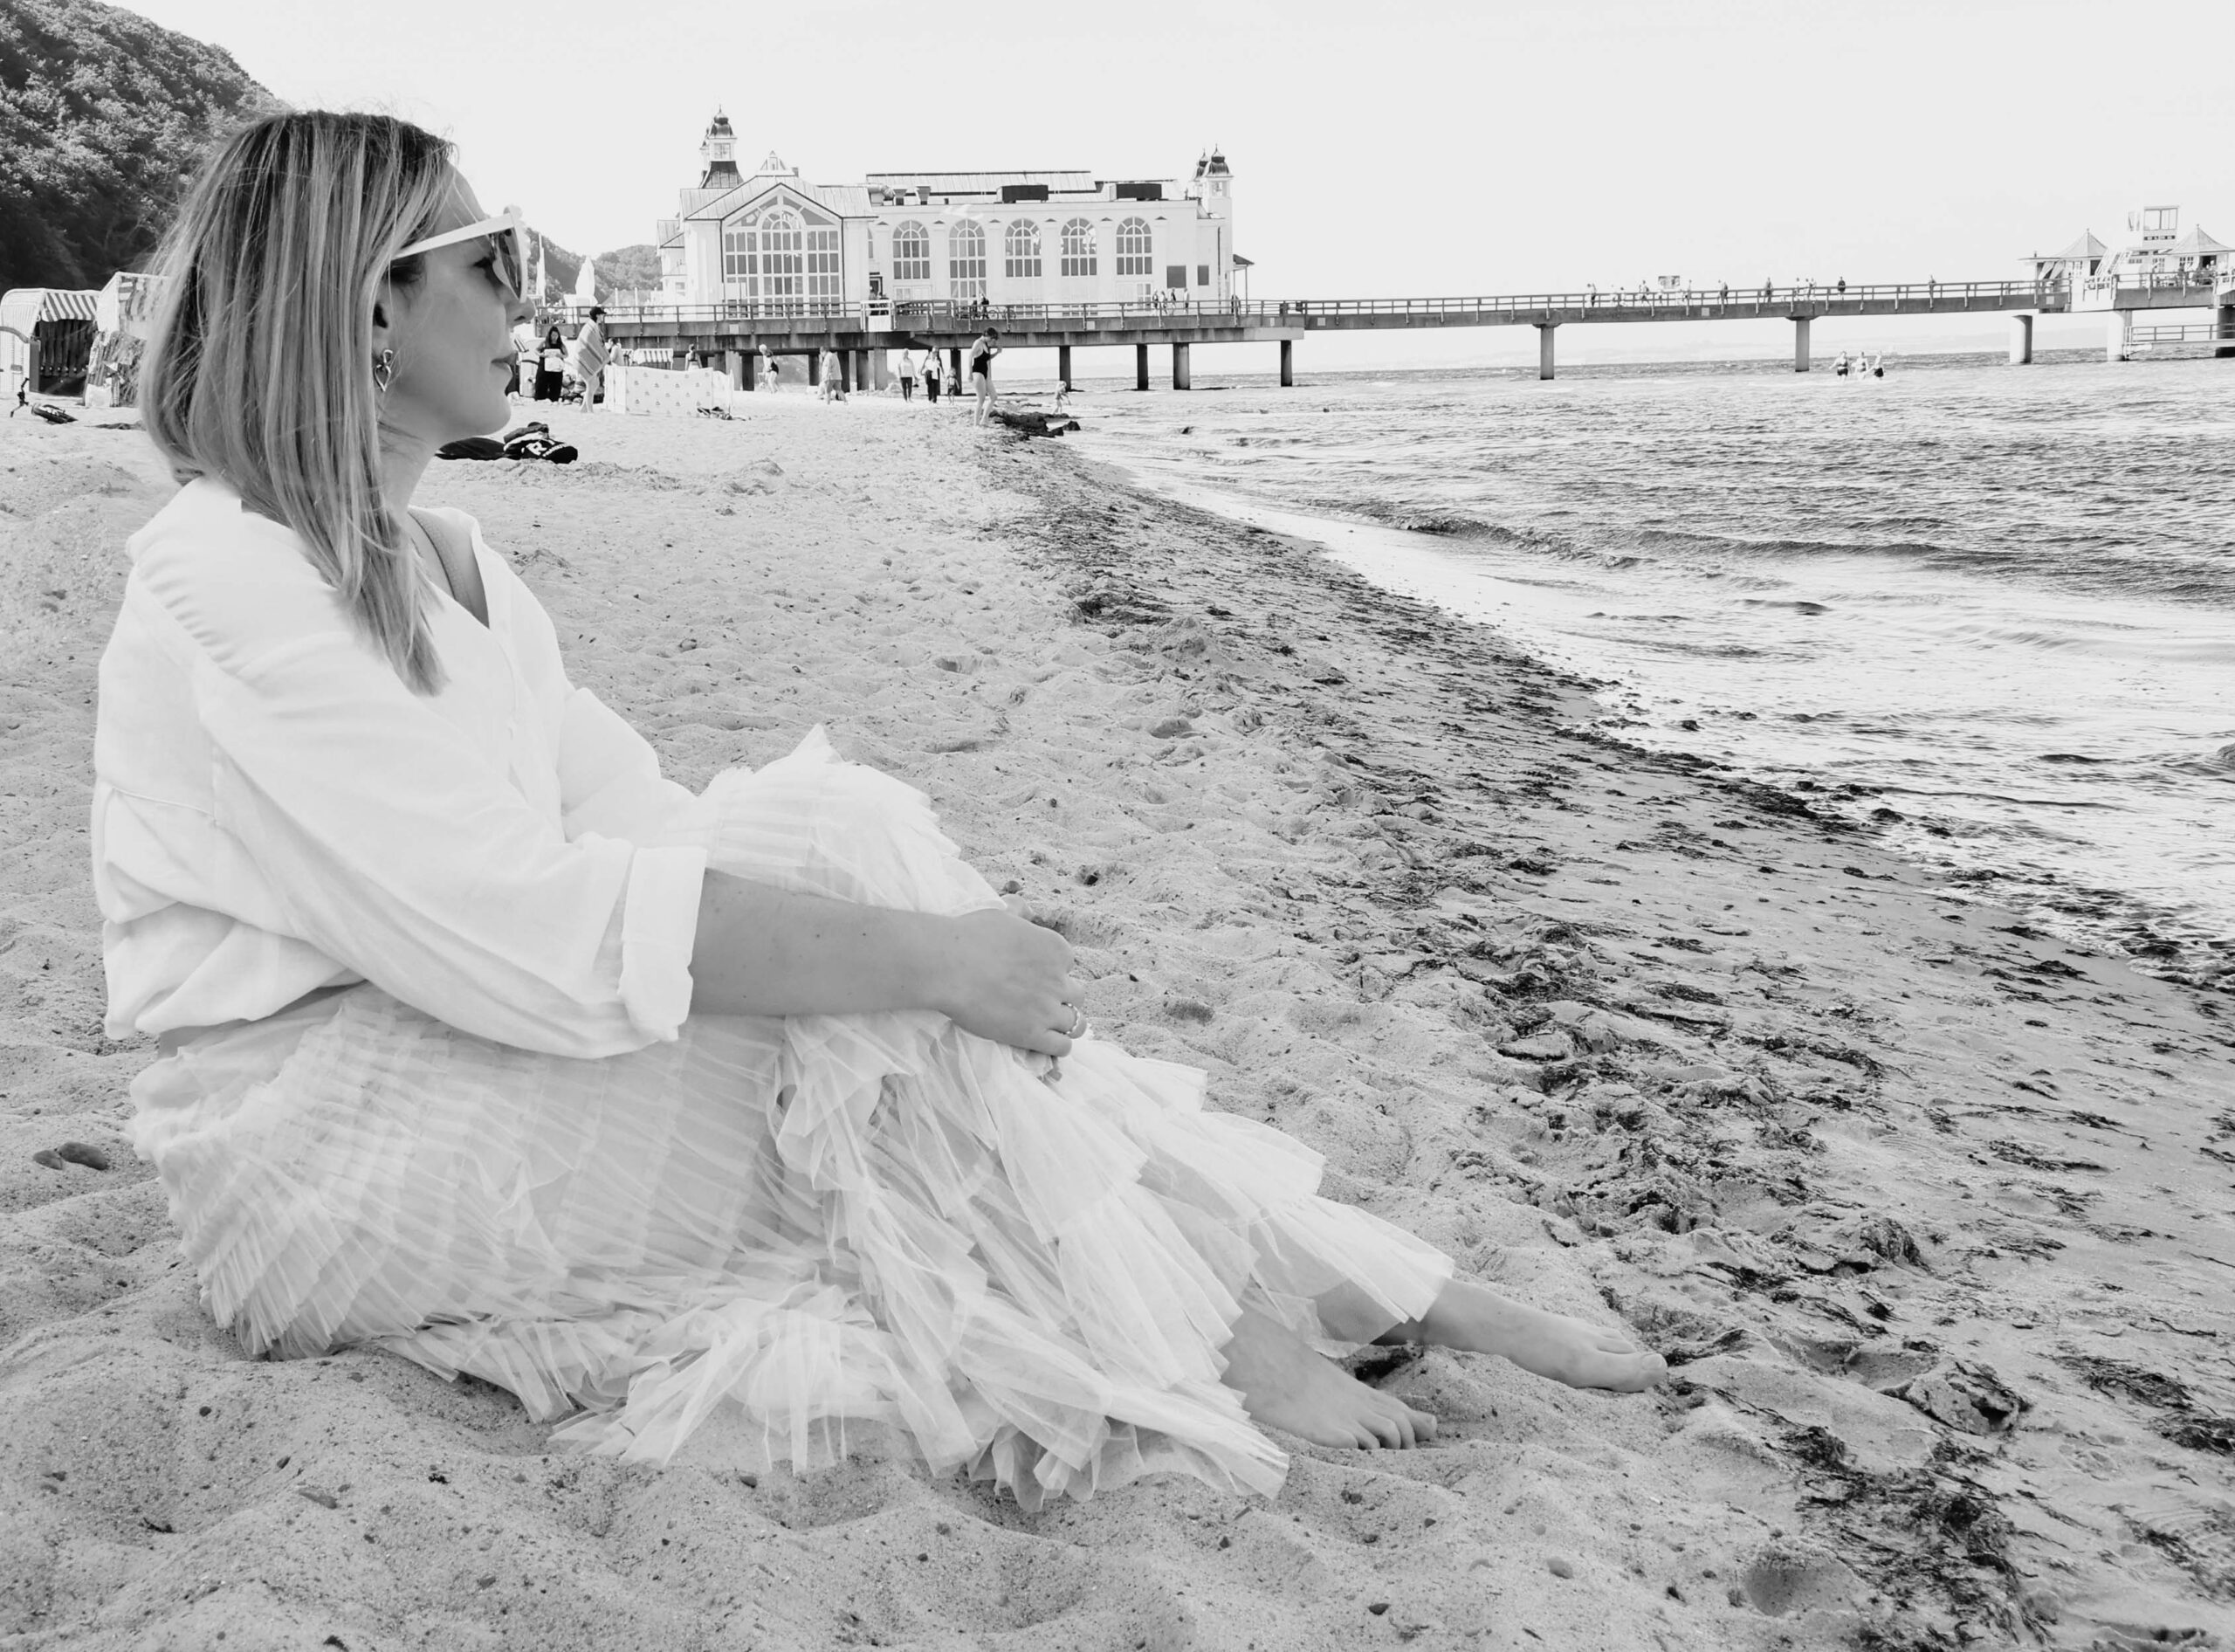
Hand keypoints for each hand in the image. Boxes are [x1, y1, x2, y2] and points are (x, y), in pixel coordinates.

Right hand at [928, 907, 1080, 1054]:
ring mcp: (1047, 1009)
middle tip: (1040, 1000)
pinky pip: (1062, 1047)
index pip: (1068, 963)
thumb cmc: (969, 936)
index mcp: (1055, 948)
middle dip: (1062, 997)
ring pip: (1076, 1023)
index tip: (1035, 974)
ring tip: (1046, 1025)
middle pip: (1077, 994)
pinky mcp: (1033, 1034)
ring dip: (1064, 1023)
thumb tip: (1024, 909)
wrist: (948, 965)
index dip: (1052, 970)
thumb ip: (1019, 913)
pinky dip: (1057, 1046)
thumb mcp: (1001, 914)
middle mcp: (1058, 979)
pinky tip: (1042, 1042)